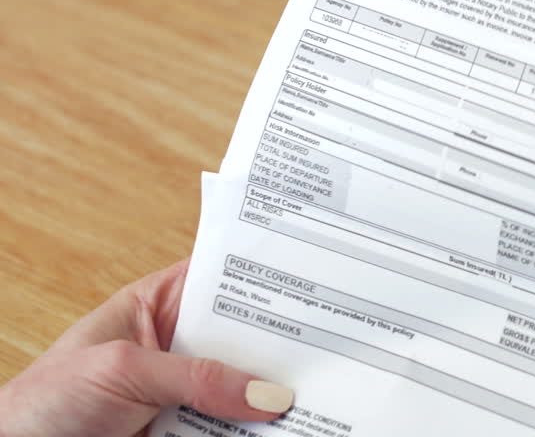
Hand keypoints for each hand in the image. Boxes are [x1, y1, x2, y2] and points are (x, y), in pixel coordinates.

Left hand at [0, 260, 292, 436]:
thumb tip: (266, 392)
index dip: (265, 273)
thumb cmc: (42, 405)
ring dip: (274, 394)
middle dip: (283, 343)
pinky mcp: (187, 433)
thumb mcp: (122, 370)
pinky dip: (257, 430)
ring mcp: (184, 394)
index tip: (313, 273)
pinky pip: (233, 428)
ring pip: (245, 389)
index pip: (222, 278)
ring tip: (319, 391)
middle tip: (331, 343)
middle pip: (245, 338)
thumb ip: (195, 376)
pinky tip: (288, 425)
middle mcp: (176, 348)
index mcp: (156, 308)